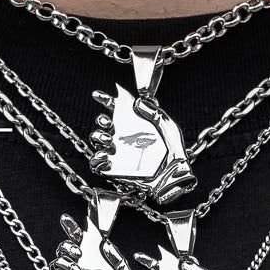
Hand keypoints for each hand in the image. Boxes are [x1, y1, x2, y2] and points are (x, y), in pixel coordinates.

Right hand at [46, 212, 137, 269]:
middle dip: (67, 247)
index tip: (67, 219)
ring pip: (54, 267)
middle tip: (79, 252)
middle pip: (62, 251)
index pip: (77, 240)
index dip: (71, 228)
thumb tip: (104, 243)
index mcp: (93, 262)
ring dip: (63, 263)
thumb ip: (115, 258)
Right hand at [89, 85, 193, 205]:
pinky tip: (104, 155)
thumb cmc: (173, 151)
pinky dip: (96, 159)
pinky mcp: (113, 170)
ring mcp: (116, 153)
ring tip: (109, 139)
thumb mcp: (167, 125)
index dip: (104, 99)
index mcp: (132, 124)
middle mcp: (122, 137)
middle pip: (102, 124)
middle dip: (101, 120)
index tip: (97, 94)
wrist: (173, 175)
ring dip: (98, 136)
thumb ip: (153, 111)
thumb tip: (137, 101)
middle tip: (108, 122)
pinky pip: (96, 164)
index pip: (114, 108)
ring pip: (97, 141)